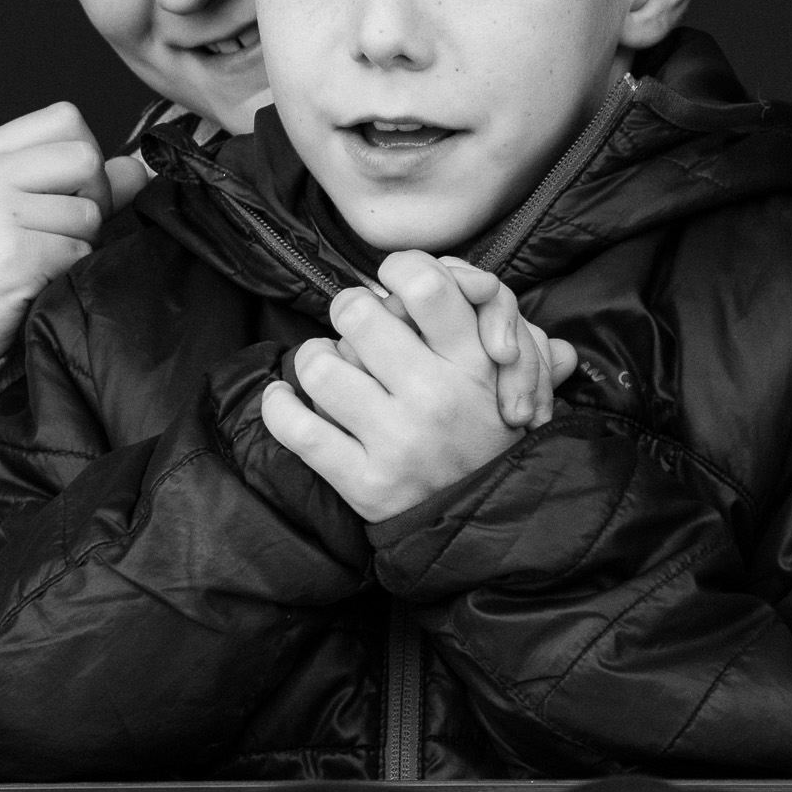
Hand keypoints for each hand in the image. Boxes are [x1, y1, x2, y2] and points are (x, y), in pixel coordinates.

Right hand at [0, 103, 144, 362]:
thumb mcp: (7, 211)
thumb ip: (73, 184)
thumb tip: (137, 168)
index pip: (65, 119)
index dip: (85, 157)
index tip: (70, 192)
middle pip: (84, 156)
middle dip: (95, 198)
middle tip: (64, 232)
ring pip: (88, 213)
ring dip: (79, 244)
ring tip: (40, 262)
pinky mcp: (11, 255)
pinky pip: (77, 252)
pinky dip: (67, 272)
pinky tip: (33, 284)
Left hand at [259, 250, 578, 522]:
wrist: (495, 522)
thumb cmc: (492, 430)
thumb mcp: (512, 368)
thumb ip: (488, 314)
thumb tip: (460, 276)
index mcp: (474, 361)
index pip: (424, 283)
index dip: (398, 270)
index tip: (392, 283)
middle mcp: (436, 395)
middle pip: (356, 312)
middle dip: (348, 310)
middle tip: (355, 325)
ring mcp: (399, 440)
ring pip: (320, 366)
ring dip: (315, 359)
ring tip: (328, 368)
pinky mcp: (367, 483)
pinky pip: (298, 430)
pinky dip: (279, 407)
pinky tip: (283, 399)